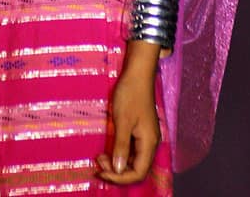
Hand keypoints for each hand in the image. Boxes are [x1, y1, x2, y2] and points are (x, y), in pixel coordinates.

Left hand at [96, 70, 160, 185]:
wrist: (137, 73)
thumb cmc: (130, 94)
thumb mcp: (123, 121)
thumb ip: (121, 147)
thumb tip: (118, 170)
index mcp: (149, 143)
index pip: (138, 173)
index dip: (120, 177)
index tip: (102, 172)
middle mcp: (150, 143)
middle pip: (136, 169)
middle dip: (117, 171)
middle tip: (99, 164)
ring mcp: (146, 136)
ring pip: (133, 160)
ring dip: (117, 162)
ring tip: (101, 157)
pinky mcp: (140, 130)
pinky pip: (131, 149)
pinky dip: (119, 153)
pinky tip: (108, 148)